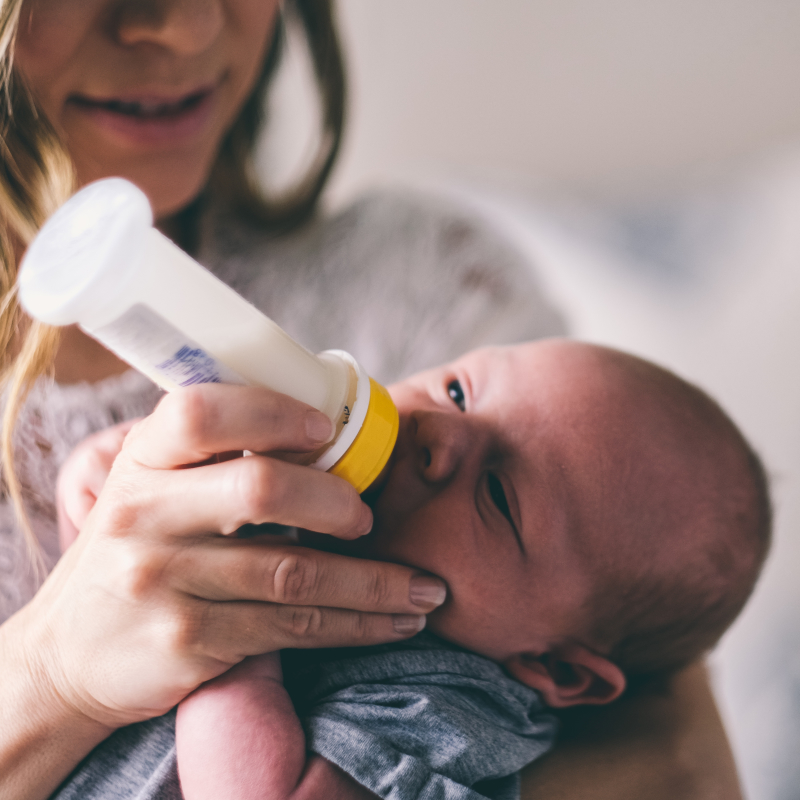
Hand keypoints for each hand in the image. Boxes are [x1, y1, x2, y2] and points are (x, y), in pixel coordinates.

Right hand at [17, 384, 445, 729]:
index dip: (274, 413)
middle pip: (261, 489)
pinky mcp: (190, 641)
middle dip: (336, 502)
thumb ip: (211, 458)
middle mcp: (144, 515)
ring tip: (424, 588)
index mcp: (143, 460)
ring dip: (376, 582)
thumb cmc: (135, 551)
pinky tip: (394, 620)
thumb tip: (319, 429)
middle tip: (368, 518)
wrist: (69, 652)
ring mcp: (165, 582)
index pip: (204, 412)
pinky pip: (293, 627)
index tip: (326, 430)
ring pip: (294, 572)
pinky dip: (356, 624)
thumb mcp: (151, 489)